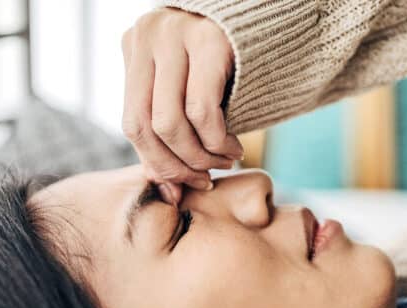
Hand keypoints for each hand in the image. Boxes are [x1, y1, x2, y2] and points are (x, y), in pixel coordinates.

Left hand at [122, 7, 242, 204]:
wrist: (273, 17)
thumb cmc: (229, 63)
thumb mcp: (187, 91)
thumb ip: (170, 133)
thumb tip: (168, 192)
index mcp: (136, 46)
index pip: (133, 122)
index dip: (157, 163)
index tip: (183, 185)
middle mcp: (149, 35)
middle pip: (146, 124)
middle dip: (176, 165)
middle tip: (204, 179)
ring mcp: (176, 34)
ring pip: (170, 122)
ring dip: (200, 157)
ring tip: (224, 162)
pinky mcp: (210, 40)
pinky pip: (202, 111)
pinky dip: (217, 141)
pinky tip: (234, 147)